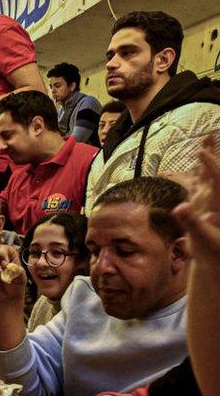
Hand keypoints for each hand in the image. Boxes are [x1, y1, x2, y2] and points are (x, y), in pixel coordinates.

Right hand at [174, 135, 219, 260]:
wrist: (219, 262)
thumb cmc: (214, 253)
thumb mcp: (204, 239)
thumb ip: (192, 223)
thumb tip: (180, 207)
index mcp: (216, 204)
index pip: (216, 179)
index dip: (209, 164)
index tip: (200, 151)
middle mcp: (213, 201)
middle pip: (213, 173)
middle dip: (212, 153)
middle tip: (210, 133)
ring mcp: (208, 204)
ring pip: (206, 178)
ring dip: (203, 162)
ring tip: (201, 146)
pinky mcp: (203, 209)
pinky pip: (197, 187)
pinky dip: (192, 176)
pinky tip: (185, 172)